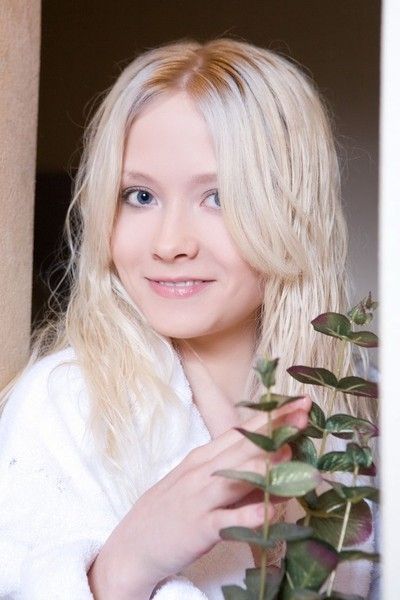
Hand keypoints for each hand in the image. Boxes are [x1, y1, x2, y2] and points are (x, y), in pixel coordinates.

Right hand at [92, 395, 310, 596]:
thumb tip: (278, 463)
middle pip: (244, 446)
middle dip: (276, 427)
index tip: (296, 402)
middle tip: (305, 411)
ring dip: (266, 463)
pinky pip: (228, 520)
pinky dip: (251, 515)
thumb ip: (235, 473)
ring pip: (237, 476)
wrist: (134, 545)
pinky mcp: (200, 528)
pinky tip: (271, 510)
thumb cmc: (172, 510)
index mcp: (204, 458)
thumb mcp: (200, 484)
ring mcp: (201, 498)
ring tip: (294, 449)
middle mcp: (204, 472)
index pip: (242, 431)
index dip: (270, 416)